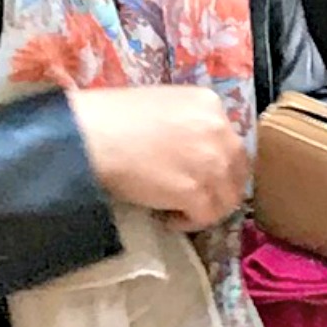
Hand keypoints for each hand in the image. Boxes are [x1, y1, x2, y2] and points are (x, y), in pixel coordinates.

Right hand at [69, 86, 245, 232]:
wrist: (88, 136)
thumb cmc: (112, 118)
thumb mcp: (163, 106)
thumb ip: (189, 124)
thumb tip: (194, 152)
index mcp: (209, 104)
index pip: (232, 143)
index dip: (220, 165)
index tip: (201, 176)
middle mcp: (219, 131)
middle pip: (237, 171)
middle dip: (220, 189)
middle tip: (197, 200)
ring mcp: (210, 161)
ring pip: (227, 198)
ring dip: (207, 209)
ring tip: (180, 212)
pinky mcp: (194, 189)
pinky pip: (206, 215)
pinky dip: (190, 222)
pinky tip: (169, 218)